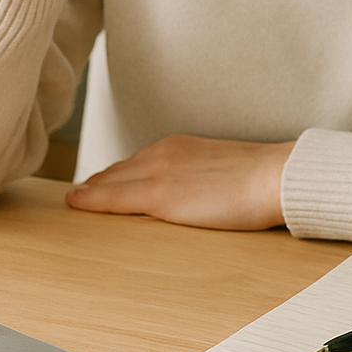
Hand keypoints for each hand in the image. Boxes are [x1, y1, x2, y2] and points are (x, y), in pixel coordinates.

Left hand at [65, 135, 295, 229]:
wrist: (276, 177)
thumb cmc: (262, 179)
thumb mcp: (224, 171)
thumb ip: (203, 178)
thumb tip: (199, 193)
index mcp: (180, 146)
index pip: (138, 161)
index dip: (117, 175)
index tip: (102, 184)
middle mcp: (164, 152)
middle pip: (118, 170)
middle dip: (98, 182)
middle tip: (80, 195)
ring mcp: (159, 171)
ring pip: (111, 181)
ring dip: (92, 191)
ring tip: (75, 201)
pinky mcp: (159, 195)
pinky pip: (114, 198)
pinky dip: (91, 201)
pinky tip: (75, 204)